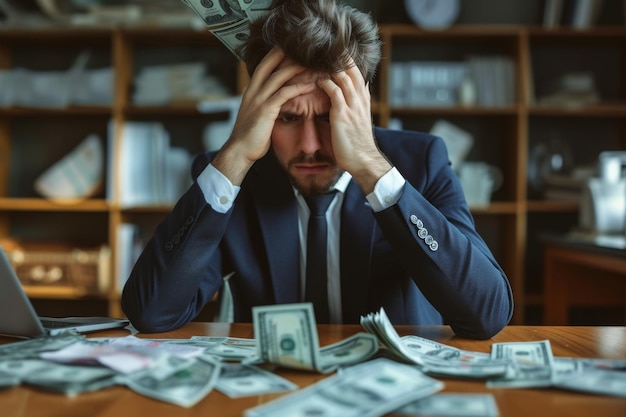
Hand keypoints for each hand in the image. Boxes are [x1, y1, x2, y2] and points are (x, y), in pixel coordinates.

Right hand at [212, 48, 315, 184]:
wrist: (240, 150)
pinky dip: (298, 88)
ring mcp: (258, 100)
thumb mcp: (255, 115)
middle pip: (269, 64)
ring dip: (296, 68)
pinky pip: (284, 94)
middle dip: (285, 53)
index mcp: (250, 91)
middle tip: (302, 46)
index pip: (263, 66)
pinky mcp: (266, 110)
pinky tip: (310, 85)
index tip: (289, 48)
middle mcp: (253, 91)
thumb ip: (264, 104)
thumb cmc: (250, 136)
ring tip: (312, 63)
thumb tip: (275, 100)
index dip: (275, 56)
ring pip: (278, 77)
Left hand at [318, 63, 391, 193]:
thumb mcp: (361, 120)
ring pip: (343, 75)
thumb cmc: (358, 144)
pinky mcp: (343, 114)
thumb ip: (358, 104)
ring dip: (329, 66)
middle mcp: (360, 99)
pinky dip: (325, 82)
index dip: (345, 60)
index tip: (332, 52)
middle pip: (351, 68)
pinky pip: (334, 90)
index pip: (356, 72)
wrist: (363, 160)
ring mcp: (352, 105)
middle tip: (321, 48)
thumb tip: (355, 90)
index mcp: (364, 99)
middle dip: (338, 56)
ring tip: (315, 58)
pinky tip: (315, 79)